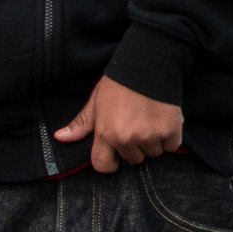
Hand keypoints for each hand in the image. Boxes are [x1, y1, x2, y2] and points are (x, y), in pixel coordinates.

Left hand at [57, 74, 183, 174]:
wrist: (148, 65)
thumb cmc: (119, 84)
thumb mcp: (96, 102)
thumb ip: (81, 124)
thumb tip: (60, 137)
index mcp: (106, 133)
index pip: (104, 166)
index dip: (110, 161)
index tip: (116, 153)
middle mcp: (127, 138)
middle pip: (133, 160)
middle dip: (135, 148)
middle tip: (137, 127)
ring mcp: (150, 135)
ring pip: (153, 153)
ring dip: (154, 143)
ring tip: (151, 123)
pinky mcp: (171, 130)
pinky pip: (172, 146)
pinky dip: (171, 138)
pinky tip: (165, 123)